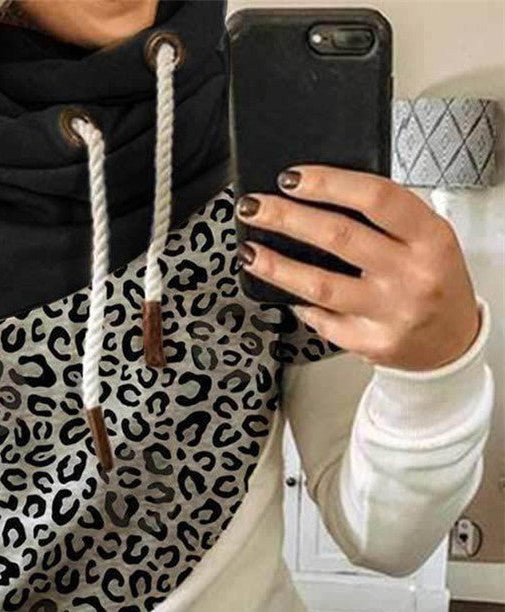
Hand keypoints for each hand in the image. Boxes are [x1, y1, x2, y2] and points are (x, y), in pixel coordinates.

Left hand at [235, 164, 480, 371]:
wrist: (452, 342)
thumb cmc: (434, 281)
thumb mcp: (428, 240)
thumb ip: (385, 219)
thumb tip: (318, 197)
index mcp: (430, 238)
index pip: (375, 198)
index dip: (328, 183)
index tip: (291, 178)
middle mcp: (411, 275)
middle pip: (338, 237)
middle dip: (286, 218)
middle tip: (254, 208)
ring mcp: (390, 312)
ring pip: (319, 285)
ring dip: (276, 266)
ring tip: (251, 251)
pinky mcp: (370, 343)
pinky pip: (322, 320)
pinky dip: (299, 303)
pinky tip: (285, 291)